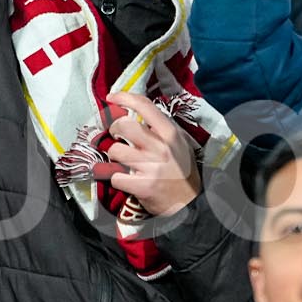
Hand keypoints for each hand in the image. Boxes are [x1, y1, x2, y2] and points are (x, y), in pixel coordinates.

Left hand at [93, 91, 200, 216]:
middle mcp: (160, 147)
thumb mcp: (180, 144)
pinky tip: (124, 178)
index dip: (124, 97)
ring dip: (113, 155)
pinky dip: (115, 176)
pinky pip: (115, 175)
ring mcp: (151, 167)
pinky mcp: (142, 185)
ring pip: (115, 150)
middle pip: (124, 126)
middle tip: (115, 135)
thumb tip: (137, 111)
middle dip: (113, 128)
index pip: (144, 106)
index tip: (112, 97)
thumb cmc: (182, 171)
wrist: (190, 203)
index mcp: (170, 134)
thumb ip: (162, 128)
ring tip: (122, 159)